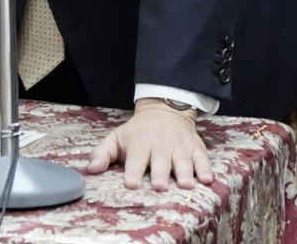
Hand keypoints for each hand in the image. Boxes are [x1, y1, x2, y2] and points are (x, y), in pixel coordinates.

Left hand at [86, 98, 212, 190]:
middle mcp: (160, 144)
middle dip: (160, 173)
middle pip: (161, 160)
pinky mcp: (195, 147)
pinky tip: (207, 179)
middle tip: (159, 186)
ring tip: (184, 185)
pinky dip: (205, 168)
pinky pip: (202, 158)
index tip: (131, 184)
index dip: (133, 171)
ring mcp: (179, 146)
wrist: (164, 110)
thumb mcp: (117, 138)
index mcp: (140, 143)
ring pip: (183, 160)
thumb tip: (90, 170)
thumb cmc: (138, 132)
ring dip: (184, 172)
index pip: (136, 158)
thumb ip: (102, 153)